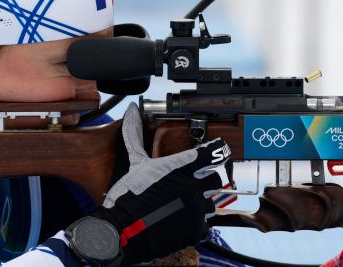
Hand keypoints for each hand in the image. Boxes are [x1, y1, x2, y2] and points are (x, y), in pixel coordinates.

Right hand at [94, 103, 230, 265]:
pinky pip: (205, 225)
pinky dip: (195, 223)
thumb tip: (131, 111)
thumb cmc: (128, 196)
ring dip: (201, 202)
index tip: (218, 150)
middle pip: (215, 179)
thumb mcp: (135, 163)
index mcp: (180, 167)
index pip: (212, 154)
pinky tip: (180, 220)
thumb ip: (136, 136)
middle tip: (193, 183)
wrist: (124, 230)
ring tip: (182, 204)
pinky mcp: (196, 229)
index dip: (218, 151)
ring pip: (212, 202)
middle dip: (207, 180)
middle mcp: (194, 186)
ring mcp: (197, 208)